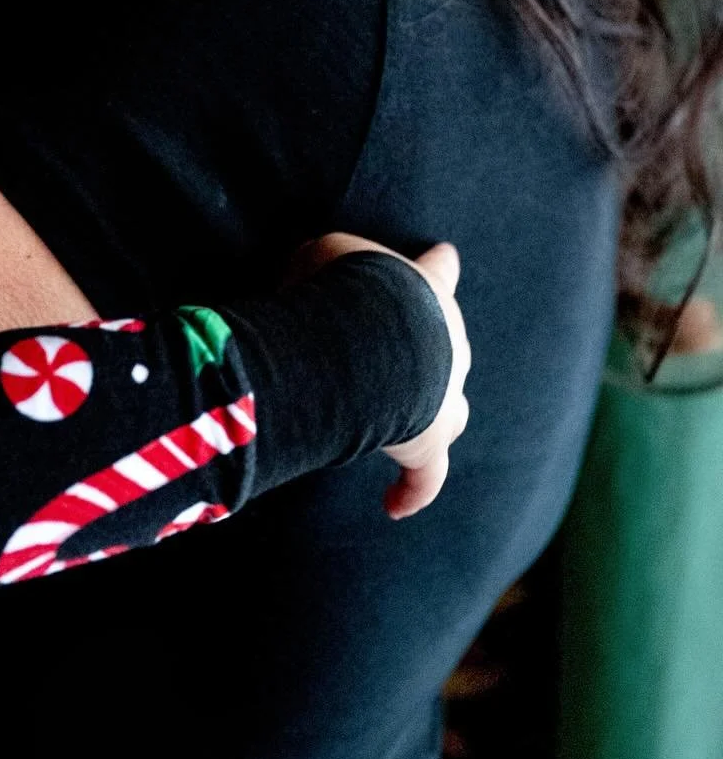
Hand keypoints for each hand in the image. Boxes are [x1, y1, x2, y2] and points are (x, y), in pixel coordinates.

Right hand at [300, 232, 470, 519]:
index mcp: (430, 291)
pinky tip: (394, 505)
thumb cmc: (346, 286)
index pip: (439, 270)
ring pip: (451, 411)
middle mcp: (450, 344)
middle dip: (426, 348)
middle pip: (449, 345)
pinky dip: (412, 491)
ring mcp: (445, 398)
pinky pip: (425, 476)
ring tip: (408, 423)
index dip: (437, 265)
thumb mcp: (327, 253)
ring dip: (433, 413)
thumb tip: (307, 275)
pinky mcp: (428, 445)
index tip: (445, 256)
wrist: (367, 339)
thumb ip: (325, 265)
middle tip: (388, 351)